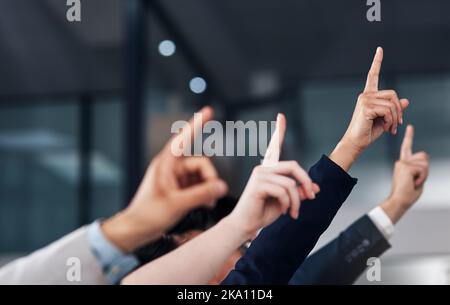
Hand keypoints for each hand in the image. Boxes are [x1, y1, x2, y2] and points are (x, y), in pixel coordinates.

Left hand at [102, 107, 227, 251]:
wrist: (136, 230)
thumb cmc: (147, 214)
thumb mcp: (177, 204)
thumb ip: (201, 195)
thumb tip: (222, 187)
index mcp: (166, 164)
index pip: (184, 138)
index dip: (197, 123)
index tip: (208, 110)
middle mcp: (172, 168)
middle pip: (200, 164)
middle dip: (209, 178)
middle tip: (212, 196)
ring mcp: (176, 179)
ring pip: (201, 176)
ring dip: (207, 188)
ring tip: (207, 203)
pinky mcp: (179, 189)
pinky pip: (198, 185)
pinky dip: (204, 193)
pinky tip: (205, 204)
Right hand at [227, 114, 319, 236]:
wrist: (245, 226)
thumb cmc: (263, 213)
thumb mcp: (285, 202)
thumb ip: (297, 193)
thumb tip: (314, 189)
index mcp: (268, 170)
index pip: (274, 147)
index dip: (278, 131)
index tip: (281, 116)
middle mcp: (263, 168)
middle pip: (293, 166)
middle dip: (307, 181)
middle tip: (312, 197)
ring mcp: (260, 175)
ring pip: (290, 183)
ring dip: (297, 201)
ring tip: (294, 212)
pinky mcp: (258, 184)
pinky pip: (283, 191)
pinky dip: (288, 204)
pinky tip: (284, 211)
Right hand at [332, 47, 409, 170]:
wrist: (356, 143)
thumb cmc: (368, 132)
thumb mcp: (385, 119)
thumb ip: (394, 109)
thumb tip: (406, 100)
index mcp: (368, 95)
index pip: (373, 75)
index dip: (377, 62)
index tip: (379, 49)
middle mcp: (365, 95)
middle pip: (393, 94)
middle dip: (399, 110)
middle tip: (398, 124)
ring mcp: (365, 100)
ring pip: (392, 103)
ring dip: (396, 118)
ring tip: (391, 128)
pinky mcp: (366, 108)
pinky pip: (388, 110)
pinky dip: (391, 121)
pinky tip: (387, 128)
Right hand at [381, 125, 429, 222]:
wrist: (399, 200)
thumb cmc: (407, 194)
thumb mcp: (416, 178)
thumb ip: (419, 168)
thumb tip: (423, 159)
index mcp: (403, 164)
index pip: (407, 147)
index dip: (409, 136)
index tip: (410, 127)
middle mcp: (401, 161)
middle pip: (424, 156)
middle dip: (425, 168)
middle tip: (416, 180)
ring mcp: (402, 163)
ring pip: (424, 163)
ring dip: (424, 175)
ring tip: (414, 182)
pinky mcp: (405, 166)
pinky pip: (422, 170)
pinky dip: (422, 178)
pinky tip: (413, 183)